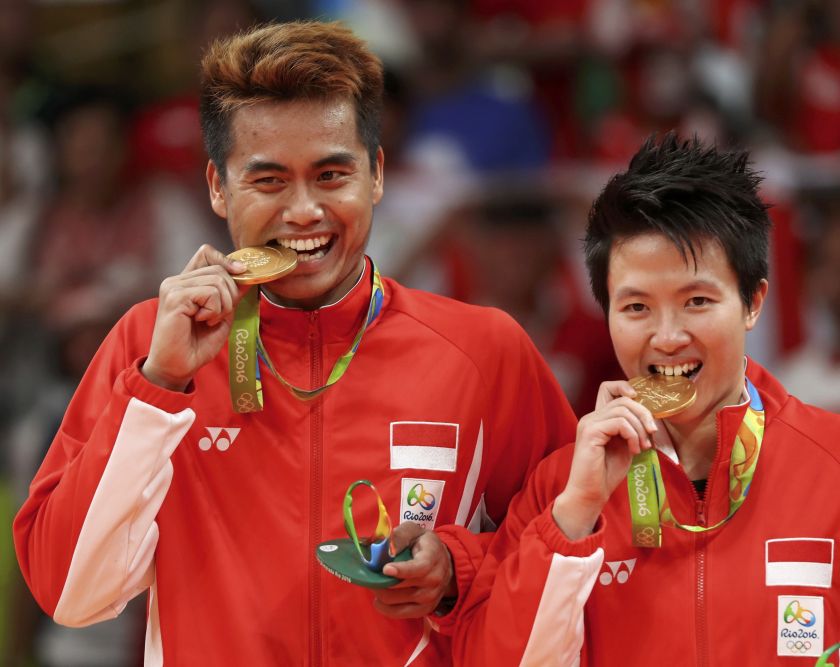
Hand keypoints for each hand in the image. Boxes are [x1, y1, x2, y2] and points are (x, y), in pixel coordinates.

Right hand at [142, 245, 246, 390]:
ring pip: (217, 281)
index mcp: (186, 282)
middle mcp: (176, 280)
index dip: (227, 260)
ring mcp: (173, 287)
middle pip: (219, 269)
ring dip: (222, 306)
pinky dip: (214, 310)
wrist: (179, 366)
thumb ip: (230, 294)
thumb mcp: (222, 315)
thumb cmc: (197, 344)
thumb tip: (246, 274)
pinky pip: (210, 293)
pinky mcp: (174, 297)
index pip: (206, 253)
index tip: (242, 273)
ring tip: (209, 320)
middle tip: (219, 315)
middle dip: (230, 294)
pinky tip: (202, 321)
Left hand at [373, 523, 455, 618]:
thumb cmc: (424, 544)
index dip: (402, 570)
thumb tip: (383, 544)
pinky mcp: (424, 610)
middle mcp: (435, 580)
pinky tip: (380, 598)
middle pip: (401, 586)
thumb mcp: (413, 531)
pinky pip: (398, 614)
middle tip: (370, 572)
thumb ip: (399, 535)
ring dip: (379, 592)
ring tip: (375, 582)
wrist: (444, 563)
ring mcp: (430, 598)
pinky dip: (385, 607)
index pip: (420, 567)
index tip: (385, 569)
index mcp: (433, 557)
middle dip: (380, 579)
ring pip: (395, 600)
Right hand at [552, 380, 657, 538]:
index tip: (639, 401)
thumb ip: (632, 429)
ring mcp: (589, 423)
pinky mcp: (590, 432)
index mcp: (598, 418)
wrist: (591, 493)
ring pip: (624, 409)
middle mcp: (591, 417)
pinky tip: (633, 450)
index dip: (625, 387)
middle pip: (624, 399)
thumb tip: (649, 419)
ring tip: (642, 447)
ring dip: (640, 428)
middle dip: (644, 414)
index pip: (608, 387)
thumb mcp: (625, 446)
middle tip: (651, 434)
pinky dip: (633, 435)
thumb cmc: (606, 473)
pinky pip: (620, 423)